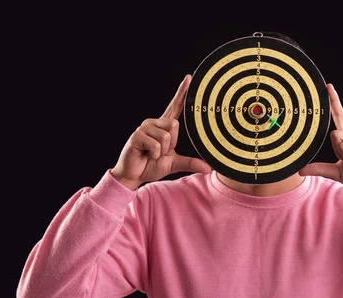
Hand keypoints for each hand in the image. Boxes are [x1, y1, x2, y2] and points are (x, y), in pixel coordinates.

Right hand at [111, 75, 211, 189]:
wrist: (134, 175)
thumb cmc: (151, 165)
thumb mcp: (174, 163)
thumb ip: (190, 163)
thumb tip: (208, 168)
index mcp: (164, 126)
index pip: (175, 106)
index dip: (182, 92)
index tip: (189, 78)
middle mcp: (154, 123)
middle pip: (175, 125)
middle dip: (171, 144)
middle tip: (160, 152)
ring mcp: (145, 127)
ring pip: (166, 136)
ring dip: (162, 151)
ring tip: (151, 153)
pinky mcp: (137, 135)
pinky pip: (156, 145)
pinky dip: (154, 154)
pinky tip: (146, 154)